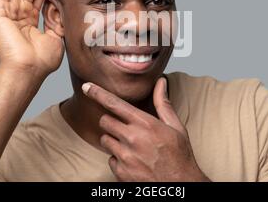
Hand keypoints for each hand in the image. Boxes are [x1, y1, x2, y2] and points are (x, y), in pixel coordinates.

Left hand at [82, 78, 210, 181]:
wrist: (181, 184)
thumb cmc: (179, 156)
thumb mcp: (176, 127)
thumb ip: (163, 103)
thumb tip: (160, 82)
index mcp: (145, 124)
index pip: (114, 103)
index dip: (97, 93)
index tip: (86, 87)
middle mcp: (132, 138)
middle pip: (105, 121)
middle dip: (112, 122)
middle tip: (126, 129)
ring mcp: (125, 156)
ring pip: (105, 140)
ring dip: (114, 140)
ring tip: (133, 146)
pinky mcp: (121, 172)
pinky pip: (110, 159)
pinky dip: (118, 159)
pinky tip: (133, 161)